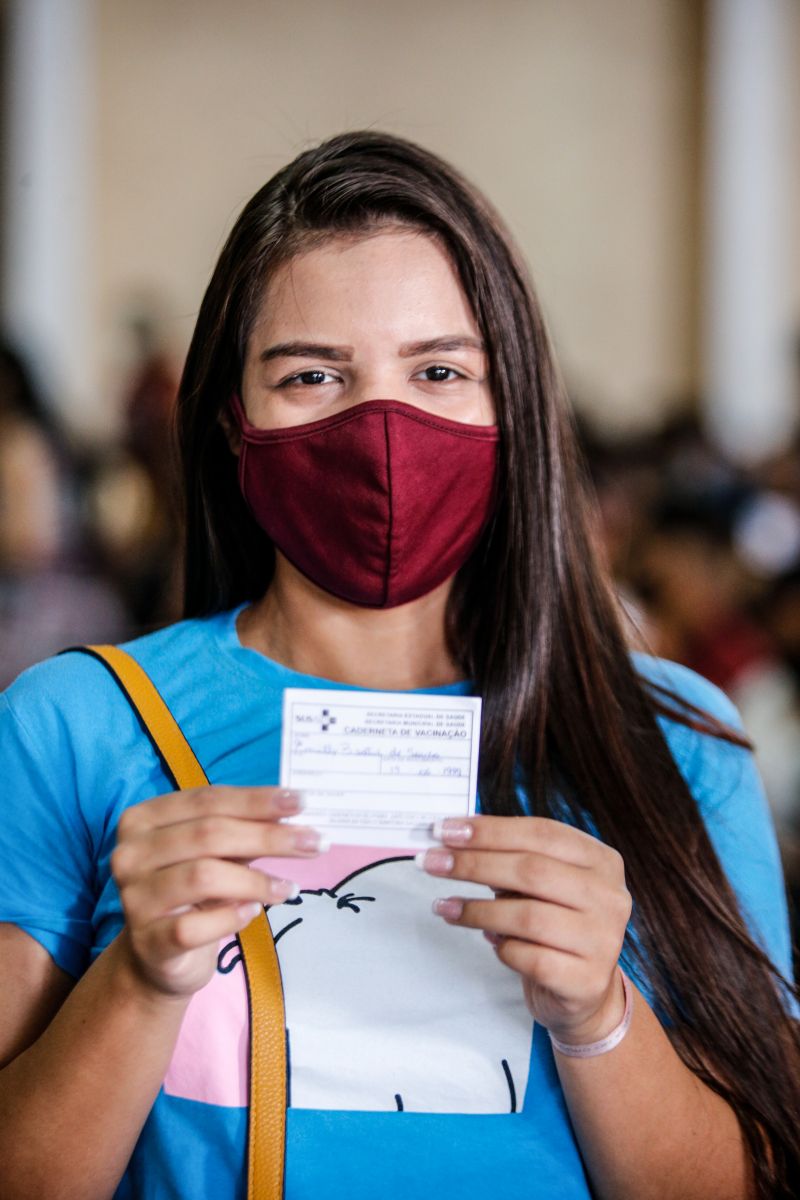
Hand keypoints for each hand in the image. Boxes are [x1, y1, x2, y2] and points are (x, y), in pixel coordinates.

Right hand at [111, 786, 321, 998]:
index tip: (301, 801)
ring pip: (203, 876)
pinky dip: (230, 917)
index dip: (256, 800)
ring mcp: (134, 898)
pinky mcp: (147, 941)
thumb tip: (294, 808)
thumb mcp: (215, 853)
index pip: (207, 799)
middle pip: (209, 834)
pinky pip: (194, 926)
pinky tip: (252, 913)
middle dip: (268, 836)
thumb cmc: (192, 891)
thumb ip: (243, 829)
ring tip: (289, 888)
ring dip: (257, 880)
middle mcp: (130, 853)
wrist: (158, 956)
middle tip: (314, 842)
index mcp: (144, 819)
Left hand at [419, 815, 631, 1043]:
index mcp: (601, 860)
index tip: (444, 830)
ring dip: (476, 909)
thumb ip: (510, 858)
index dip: (490, 830)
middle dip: (474, 864)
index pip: (541, 833)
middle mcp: (610, 897)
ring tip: (444, 906)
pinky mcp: (586, 980)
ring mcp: (603, 940)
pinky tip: (489, 942)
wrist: (584, 993)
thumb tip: (455, 836)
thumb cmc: (555, 926)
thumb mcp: (542, 885)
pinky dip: (501, 948)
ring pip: (528, 916)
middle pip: (532, 870)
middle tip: (432, 863)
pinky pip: (529, 958)